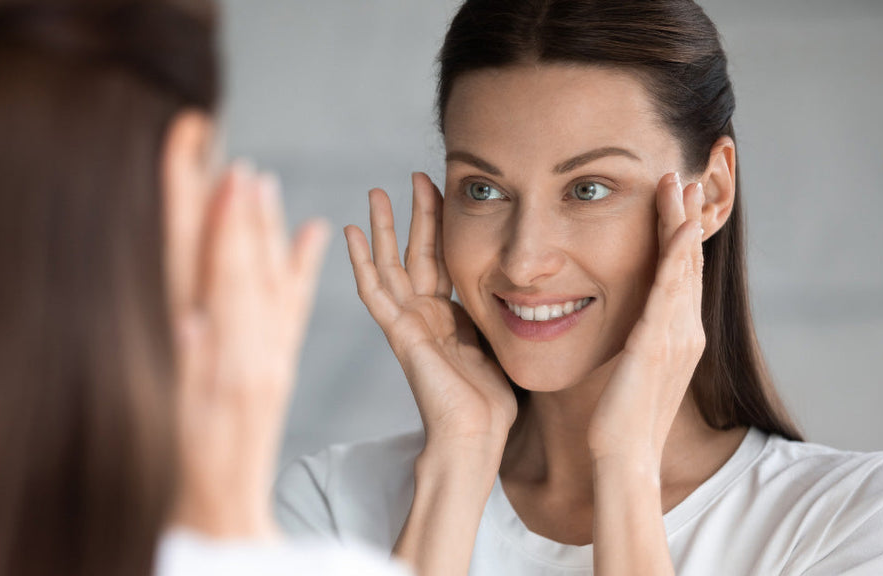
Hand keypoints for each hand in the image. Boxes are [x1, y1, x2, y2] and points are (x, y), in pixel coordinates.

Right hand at [170, 163, 329, 537]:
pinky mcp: (276, 366)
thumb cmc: (185, 472)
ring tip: (262, 183)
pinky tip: (314, 232)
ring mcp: (265, 357)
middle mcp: (248, 352)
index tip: (223, 176)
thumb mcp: (179, 422)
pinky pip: (292, 312)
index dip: (218, 225)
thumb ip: (188, 370)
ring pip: (268, 282)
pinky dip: (299, 271)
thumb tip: (191, 317)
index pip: (217, 276)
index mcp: (222, 361)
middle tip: (238, 162)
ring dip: (263, 230)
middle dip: (237, 213)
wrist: (220, 508)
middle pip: (241, 268)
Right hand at [345, 173, 516, 453]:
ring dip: (382, 229)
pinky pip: (374, 291)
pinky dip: (361, 261)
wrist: (477, 435)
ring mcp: (407, 323)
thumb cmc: (493, 403)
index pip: (442, 259)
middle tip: (413, 177)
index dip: (442, 225)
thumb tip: (531, 289)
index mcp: (448, 317)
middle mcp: (423, 316)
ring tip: (375, 193)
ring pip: (389, 265)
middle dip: (414, 215)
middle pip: (414, 253)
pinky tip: (351, 232)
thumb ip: (501, 313)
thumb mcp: (501, 343)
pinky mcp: (398, 333)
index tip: (444, 189)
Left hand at [587, 173, 705, 466]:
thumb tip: (620, 331)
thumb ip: (632, 346)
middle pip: (687, 262)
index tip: (673, 205)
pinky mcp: (659, 341)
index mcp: (678, 337)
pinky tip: (676, 225)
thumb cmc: (619, 422)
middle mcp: (685, 331)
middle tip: (682, 177)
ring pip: (682, 265)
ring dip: (680, 221)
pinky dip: (675, 253)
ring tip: (678, 183)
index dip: (678, 239)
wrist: (625, 457)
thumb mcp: (630, 372)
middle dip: (684, 218)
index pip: (679, 276)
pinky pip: (670, 287)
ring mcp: (677, 335)